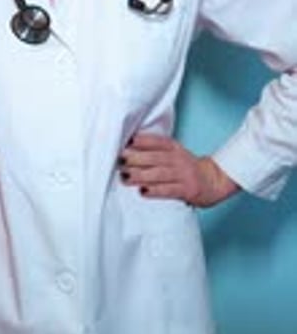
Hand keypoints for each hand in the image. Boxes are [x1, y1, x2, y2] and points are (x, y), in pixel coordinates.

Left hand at [117, 132, 238, 207]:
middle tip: (120, 161)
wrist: (214, 181)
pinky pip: (168, 190)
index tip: (127, 142)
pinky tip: (142, 191)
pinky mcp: (187, 190)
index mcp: (174, 148)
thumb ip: (156, 150)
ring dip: (140, 176)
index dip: (142, 141)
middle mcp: (178, 159)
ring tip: (125, 177)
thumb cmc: (187, 167)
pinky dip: (155, 191)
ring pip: (159, 174)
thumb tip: (128, 148)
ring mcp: (183, 175)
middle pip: (155, 158)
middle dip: (136, 159)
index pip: (157, 142)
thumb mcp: (175, 152)